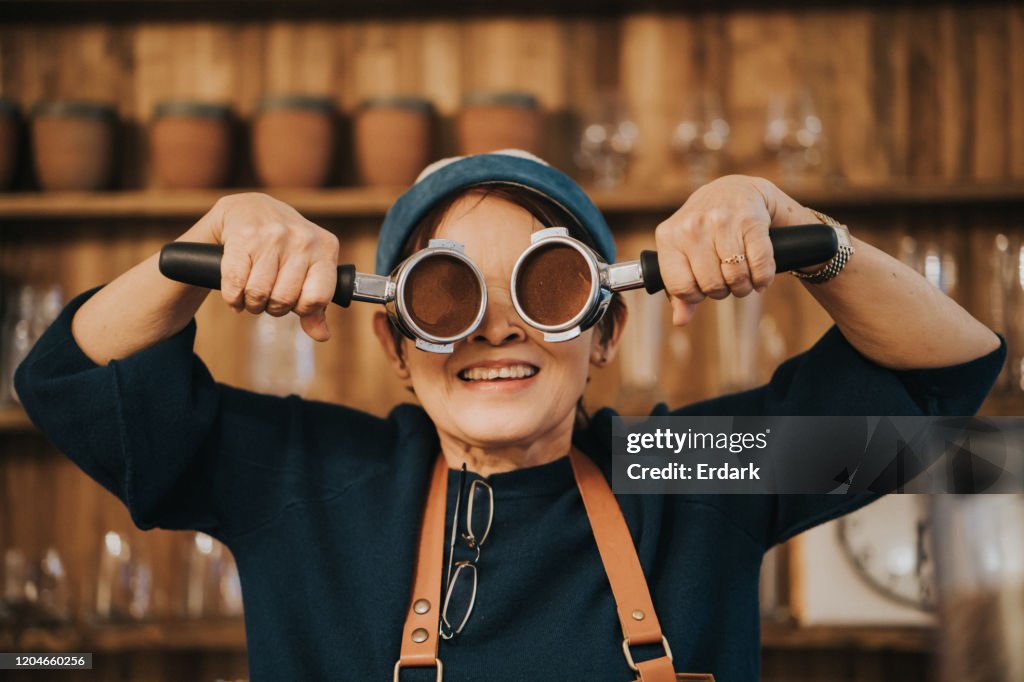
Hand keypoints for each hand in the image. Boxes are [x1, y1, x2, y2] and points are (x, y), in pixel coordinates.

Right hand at [184, 192, 340, 341]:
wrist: (249, 208)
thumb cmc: (283, 246)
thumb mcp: (307, 269)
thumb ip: (316, 304)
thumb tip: (323, 335)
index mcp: (325, 248)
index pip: (318, 298)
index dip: (301, 309)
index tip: (294, 303)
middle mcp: (302, 239)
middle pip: (285, 299)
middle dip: (272, 308)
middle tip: (268, 299)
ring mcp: (273, 236)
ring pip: (260, 293)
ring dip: (251, 304)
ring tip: (252, 296)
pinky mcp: (243, 237)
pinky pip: (236, 284)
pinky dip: (232, 297)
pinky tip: (235, 294)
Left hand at [654, 175, 808, 325]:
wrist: (735, 191)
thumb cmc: (705, 229)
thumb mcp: (684, 253)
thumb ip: (680, 288)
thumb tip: (681, 321)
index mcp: (669, 236)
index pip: (680, 287)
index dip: (695, 296)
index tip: (702, 289)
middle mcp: (693, 227)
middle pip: (711, 285)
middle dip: (722, 292)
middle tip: (726, 283)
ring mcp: (722, 221)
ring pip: (735, 277)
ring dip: (743, 287)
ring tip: (742, 280)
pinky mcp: (751, 220)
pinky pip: (760, 265)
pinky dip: (763, 278)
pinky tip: (759, 275)